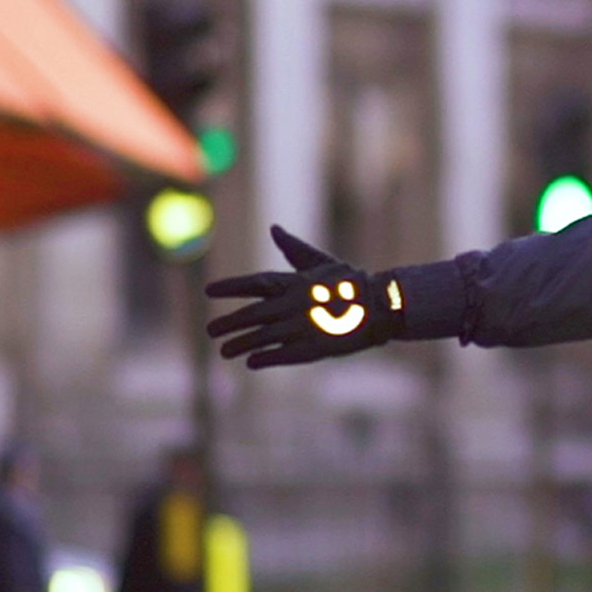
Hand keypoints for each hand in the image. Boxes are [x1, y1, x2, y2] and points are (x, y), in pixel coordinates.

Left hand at [206, 226, 404, 368]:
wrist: (382, 305)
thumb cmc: (351, 282)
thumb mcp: (322, 262)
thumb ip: (294, 249)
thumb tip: (274, 229)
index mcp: (296, 281)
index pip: (255, 283)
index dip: (231, 287)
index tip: (209, 291)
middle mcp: (295, 304)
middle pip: (253, 314)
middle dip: (229, 322)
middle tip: (211, 331)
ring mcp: (303, 327)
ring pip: (263, 337)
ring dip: (241, 344)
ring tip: (224, 351)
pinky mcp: (314, 347)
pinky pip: (282, 355)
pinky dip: (265, 358)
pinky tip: (251, 362)